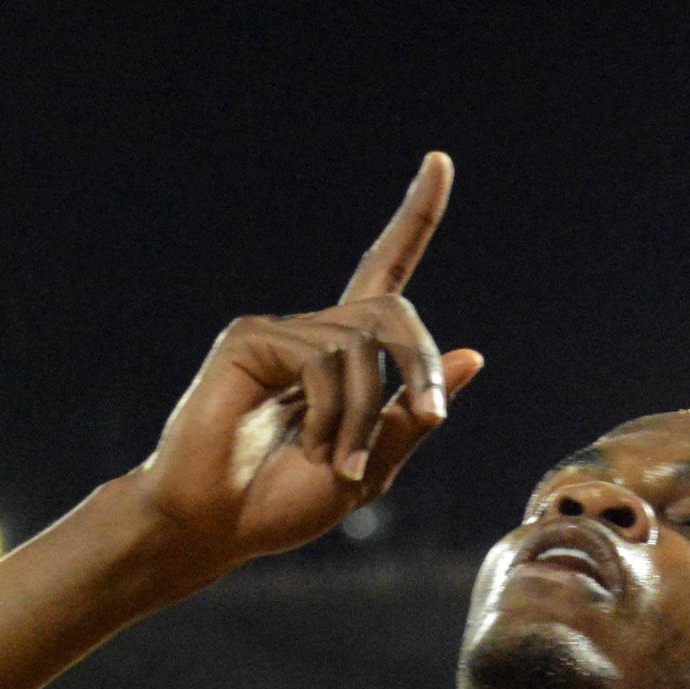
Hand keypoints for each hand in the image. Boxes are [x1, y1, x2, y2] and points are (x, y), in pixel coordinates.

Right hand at [128, 152, 486, 565]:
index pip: (387, 273)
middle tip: (429, 414)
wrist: (215, 527)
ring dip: (365, 415)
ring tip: (334, 460)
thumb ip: (414, 417)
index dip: (416, 218)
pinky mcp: (250, 339)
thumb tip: (475, 355)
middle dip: (423, 365)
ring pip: (364, 348)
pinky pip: (324, 360)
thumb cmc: (280, 504)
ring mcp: (280, 333)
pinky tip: (304, 444)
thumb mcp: (370, 468)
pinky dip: (330, 412)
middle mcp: (315, 334)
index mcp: (347, 360)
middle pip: (396, 314)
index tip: (441, 161)